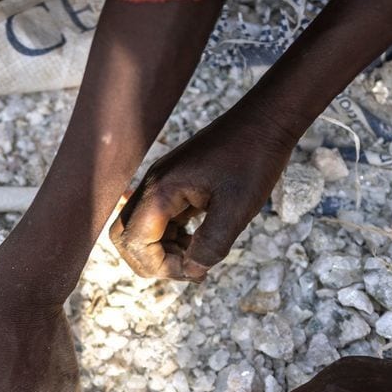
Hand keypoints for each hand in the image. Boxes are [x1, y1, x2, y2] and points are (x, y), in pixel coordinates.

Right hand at [110, 107, 294, 281]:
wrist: (265, 122)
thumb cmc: (253, 160)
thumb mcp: (237, 209)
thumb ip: (211, 245)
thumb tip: (192, 270)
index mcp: (162, 190)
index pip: (134, 242)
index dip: (159, 265)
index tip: (193, 270)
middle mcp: (153, 185)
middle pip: (126, 237)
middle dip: (151, 261)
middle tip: (188, 270)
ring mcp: (161, 184)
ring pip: (141, 231)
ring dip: (163, 251)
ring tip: (198, 259)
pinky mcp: (173, 185)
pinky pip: (158, 220)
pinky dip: (171, 238)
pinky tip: (197, 242)